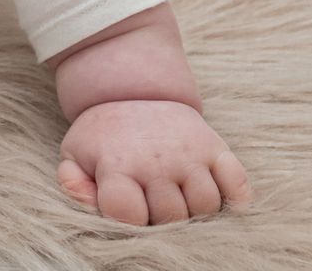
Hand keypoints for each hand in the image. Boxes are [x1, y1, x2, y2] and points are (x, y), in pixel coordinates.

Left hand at [57, 99, 251, 224]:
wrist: (134, 89)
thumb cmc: (105, 134)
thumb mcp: (75, 153)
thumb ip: (74, 184)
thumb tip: (92, 205)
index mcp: (119, 163)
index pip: (128, 214)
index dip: (128, 221)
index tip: (128, 210)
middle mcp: (157, 160)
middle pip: (171, 216)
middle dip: (161, 219)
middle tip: (153, 204)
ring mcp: (190, 153)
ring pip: (206, 206)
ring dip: (195, 212)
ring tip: (178, 198)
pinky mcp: (216, 147)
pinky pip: (238, 184)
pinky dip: (235, 199)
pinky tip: (219, 200)